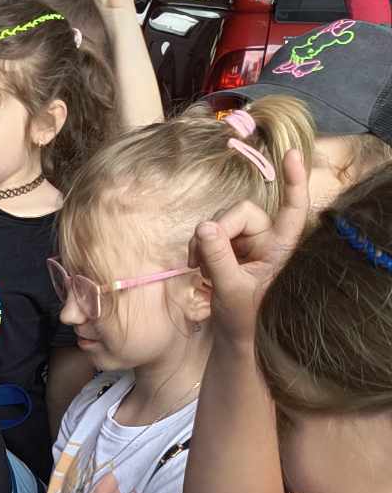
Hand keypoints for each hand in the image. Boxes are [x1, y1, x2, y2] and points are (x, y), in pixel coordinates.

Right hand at [191, 147, 310, 345]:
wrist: (235, 337)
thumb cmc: (244, 319)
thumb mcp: (230, 289)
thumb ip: (218, 257)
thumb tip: (203, 226)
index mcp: (280, 248)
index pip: (292, 209)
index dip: (294, 181)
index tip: (291, 154)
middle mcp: (266, 239)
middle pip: (239, 212)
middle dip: (216, 232)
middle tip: (200, 261)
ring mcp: (248, 242)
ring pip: (220, 222)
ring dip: (204, 243)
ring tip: (201, 270)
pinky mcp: (230, 247)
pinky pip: (210, 234)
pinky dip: (200, 248)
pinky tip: (199, 268)